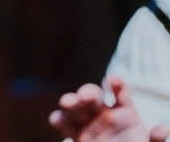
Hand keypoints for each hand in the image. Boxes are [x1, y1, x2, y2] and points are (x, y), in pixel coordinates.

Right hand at [48, 75, 169, 141]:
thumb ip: (155, 139)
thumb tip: (163, 128)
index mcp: (125, 113)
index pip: (120, 93)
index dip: (117, 85)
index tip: (114, 80)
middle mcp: (104, 113)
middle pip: (93, 96)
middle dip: (87, 92)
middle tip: (86, 97)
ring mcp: (88, 122)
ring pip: (75, 107)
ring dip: (70, 102)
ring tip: (68, 102)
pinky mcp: (76, 134)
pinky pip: (64, 124)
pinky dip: (58, 119)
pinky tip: (57, 118)